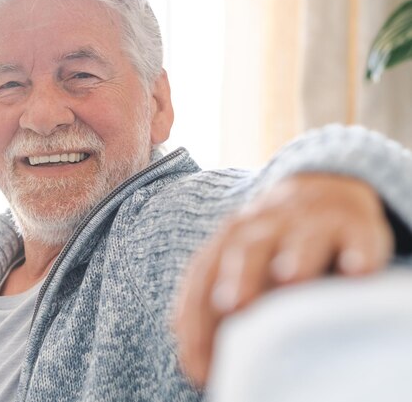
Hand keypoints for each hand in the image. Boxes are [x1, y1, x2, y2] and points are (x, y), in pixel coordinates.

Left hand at [172, 174, 393, 386]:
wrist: (322, 188)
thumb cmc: (273, 246)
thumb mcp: (241, 267)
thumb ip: (220, 308)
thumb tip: (204, 366)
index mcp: (229, 240)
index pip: (203, 276)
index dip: (196, 318)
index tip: (198, 365)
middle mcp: (264, 226)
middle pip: (246, 248)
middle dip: (237, 276)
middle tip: (232, 305)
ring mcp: (308, 222)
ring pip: (300, 237)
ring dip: (294, 256)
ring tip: (291, 278)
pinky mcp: (352, 223)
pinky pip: (356, 237)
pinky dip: (357, 252)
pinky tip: (358, 270)